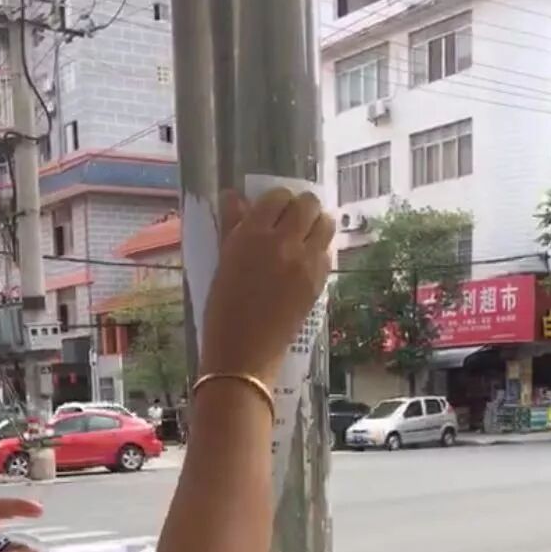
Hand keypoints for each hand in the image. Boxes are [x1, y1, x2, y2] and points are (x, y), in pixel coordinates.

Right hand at [202, 188, 333, 386]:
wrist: (243, 355)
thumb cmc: (222, 310)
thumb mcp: (222, 263)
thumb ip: (232, 226)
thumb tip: (234, 196)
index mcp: (251, 235)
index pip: (277, 197)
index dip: (276, 200)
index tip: (273, 211)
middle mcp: (283, 243)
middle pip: (307, 204)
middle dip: (301, 207)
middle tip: (292, 221)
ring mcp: (305, 263)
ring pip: (325, 223)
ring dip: (317, 224)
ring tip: (305, 236)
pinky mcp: (318, 282)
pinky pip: (327, 251)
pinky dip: (320, 249)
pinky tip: (306, 260)